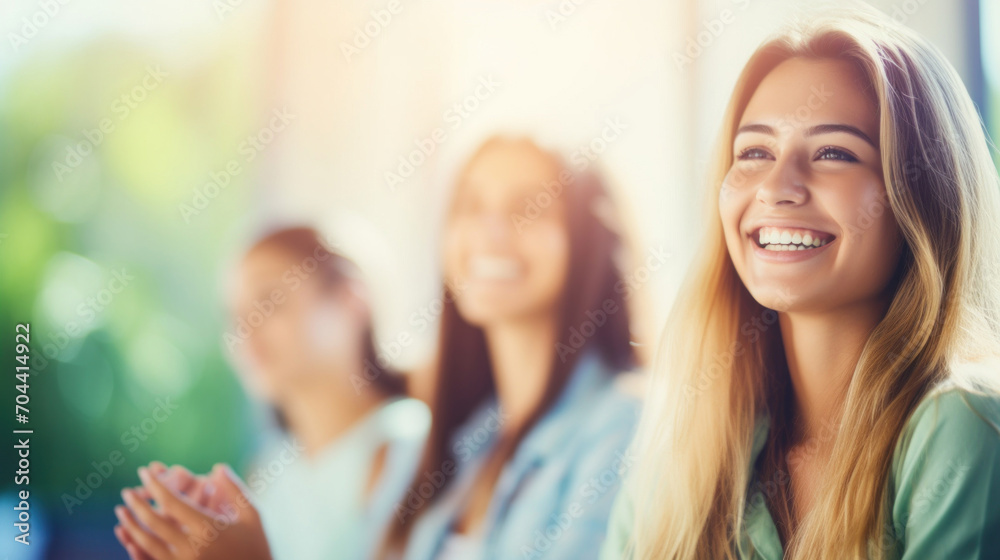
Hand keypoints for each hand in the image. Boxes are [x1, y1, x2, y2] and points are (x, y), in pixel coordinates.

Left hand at [114, 462, 272, 559]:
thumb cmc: (256, 546)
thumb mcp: (253, 516)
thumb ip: (235, 490)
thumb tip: (218, 467)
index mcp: (209, 528)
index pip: (172, 502)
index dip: (155, 484)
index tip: (144, 471)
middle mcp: (191, 547)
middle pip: (153, 522)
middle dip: (137, 504)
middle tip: (126, 492)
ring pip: (146, 543)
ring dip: (130, 525)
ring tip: (122, 511)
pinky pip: (150, 559)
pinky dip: (136, 547)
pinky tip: (129, 537)